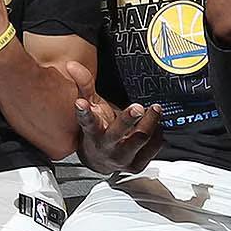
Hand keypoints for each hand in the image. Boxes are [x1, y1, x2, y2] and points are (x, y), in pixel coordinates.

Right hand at [59, 60, 161, 174]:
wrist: (100, 160)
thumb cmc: (97, 130)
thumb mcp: (90, 108)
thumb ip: (84, 86)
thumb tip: (72, 65)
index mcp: (93, 132)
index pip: (87, 122)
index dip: (84, 112)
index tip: (80, 103)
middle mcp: (106, 147)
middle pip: (119, 132)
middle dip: (129, 119)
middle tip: (138, 107)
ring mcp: (122, 158)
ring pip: (140, 139)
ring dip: (151, 122)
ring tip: (155, 109)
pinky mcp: (136, 166)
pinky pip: (153, 147)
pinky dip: (157, 134)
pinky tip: (156, 125)